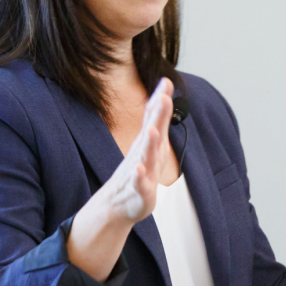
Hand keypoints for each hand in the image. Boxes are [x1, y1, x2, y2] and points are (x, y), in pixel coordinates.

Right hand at [104, 77, 173, 222]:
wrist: (119, 203)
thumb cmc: (140, 169)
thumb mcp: (152, 141)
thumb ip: (158, 117)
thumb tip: (164, 91)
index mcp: (147, 140)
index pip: (153, 117)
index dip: (160, 100)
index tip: (166, 82)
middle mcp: (142, 151)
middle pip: (151, 130)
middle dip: (158, 114)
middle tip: (164, 97)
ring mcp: (139, 169)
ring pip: (145, 155)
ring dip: (149, 142)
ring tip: (152, 130)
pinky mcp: (139, 189)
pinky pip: (138, 182)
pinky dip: (139, 176)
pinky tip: (139, 169)